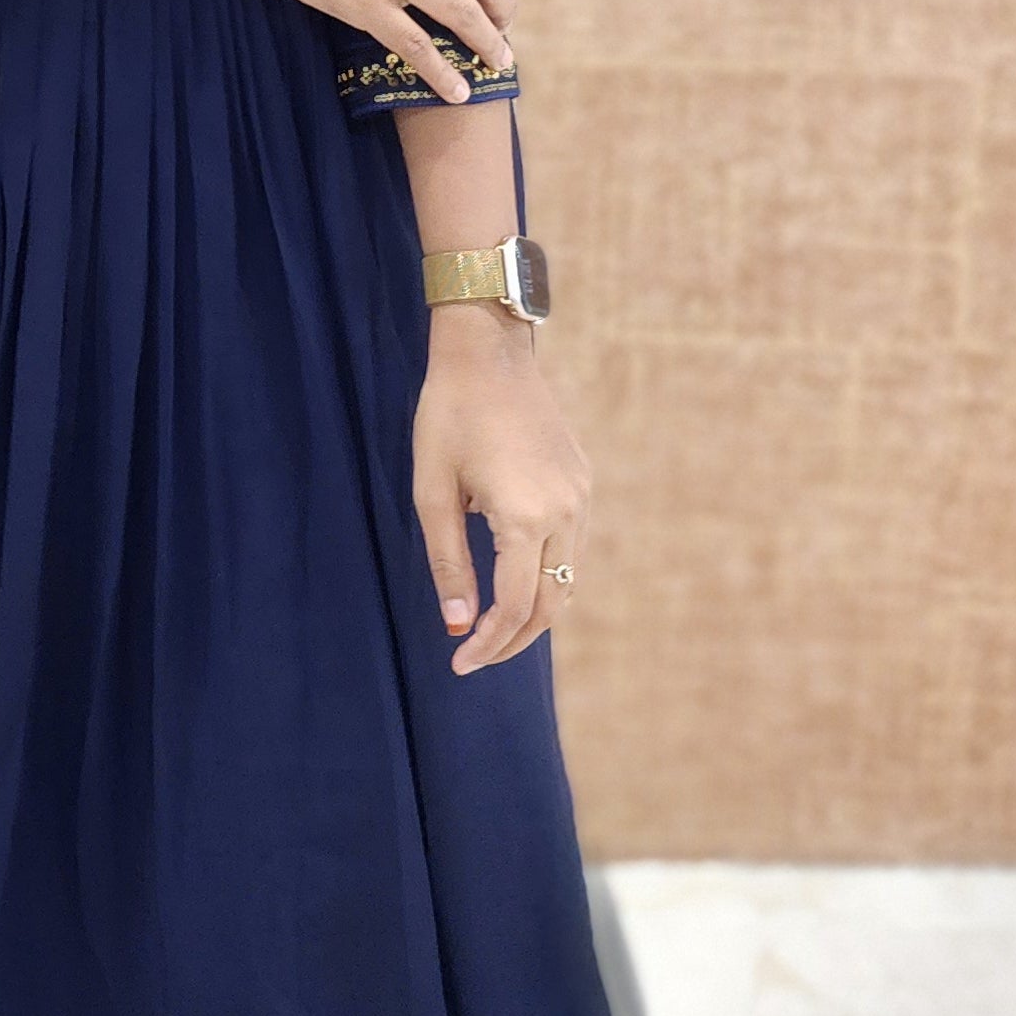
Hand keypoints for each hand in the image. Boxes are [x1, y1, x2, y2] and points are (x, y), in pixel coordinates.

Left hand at [413, 309, 588, 673]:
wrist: (489, 351)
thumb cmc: (448, 415)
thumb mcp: (432, 491)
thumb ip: (448, 562)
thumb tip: (458, 625)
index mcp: (524, 516)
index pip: (515, 607)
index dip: (488, 644)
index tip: (459, 664)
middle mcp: (565, 511)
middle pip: (552, 605)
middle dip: (514, 639)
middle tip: (475, 656)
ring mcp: (580, 496)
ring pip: (568, 580)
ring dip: (534, 611)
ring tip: (492, 627)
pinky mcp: (583, 482)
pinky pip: (571, 547)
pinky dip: (546, 576)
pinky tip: (512, 580)